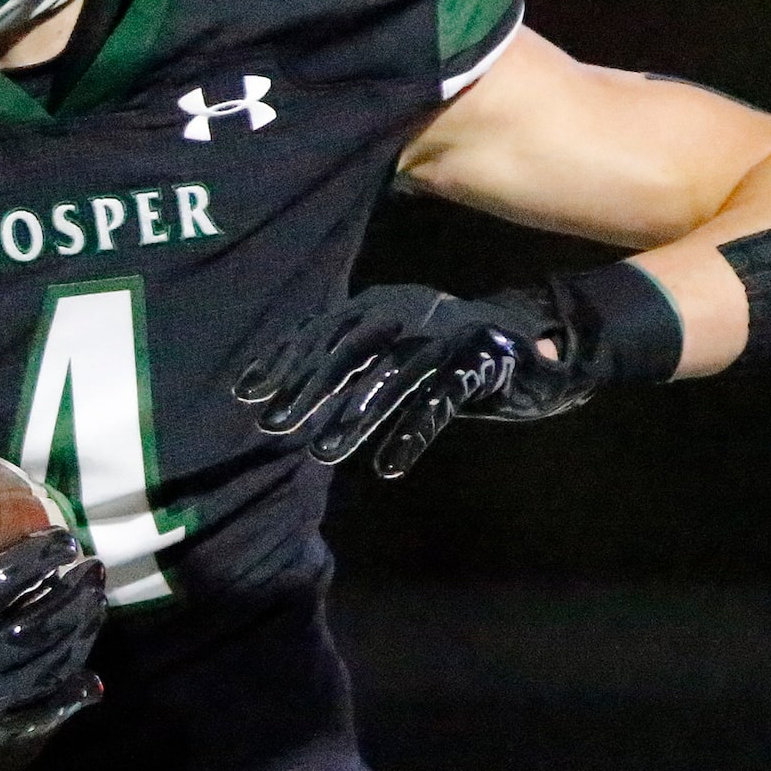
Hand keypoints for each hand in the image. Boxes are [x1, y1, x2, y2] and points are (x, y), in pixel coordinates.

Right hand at [0, 482, 105, 770]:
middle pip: (41, 621)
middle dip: (74, 591)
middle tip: (96, 565)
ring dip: (79, 631)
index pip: (5, 580)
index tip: (64, 536)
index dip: (39, 556)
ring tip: (99, 605)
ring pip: (47, 662)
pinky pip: (36, 705)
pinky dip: (65, 687)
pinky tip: (87, 677)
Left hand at [235, 283, 592, 478]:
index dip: (282, 360)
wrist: (524, 341)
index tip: (246, 394)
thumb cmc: (438, 348)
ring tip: (322, 453)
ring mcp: (442, 336)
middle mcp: (406, 311)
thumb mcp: (384, 347)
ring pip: (388, 380)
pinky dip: (411, 435)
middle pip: (346, 352)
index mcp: (377, 303)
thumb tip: (278, 392)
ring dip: (353, 417)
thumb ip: (342, 361)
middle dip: (306, 389)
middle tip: (272, 426)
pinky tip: (388, 467)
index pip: (319, 330)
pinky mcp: (477, 366)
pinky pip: (437, 404)